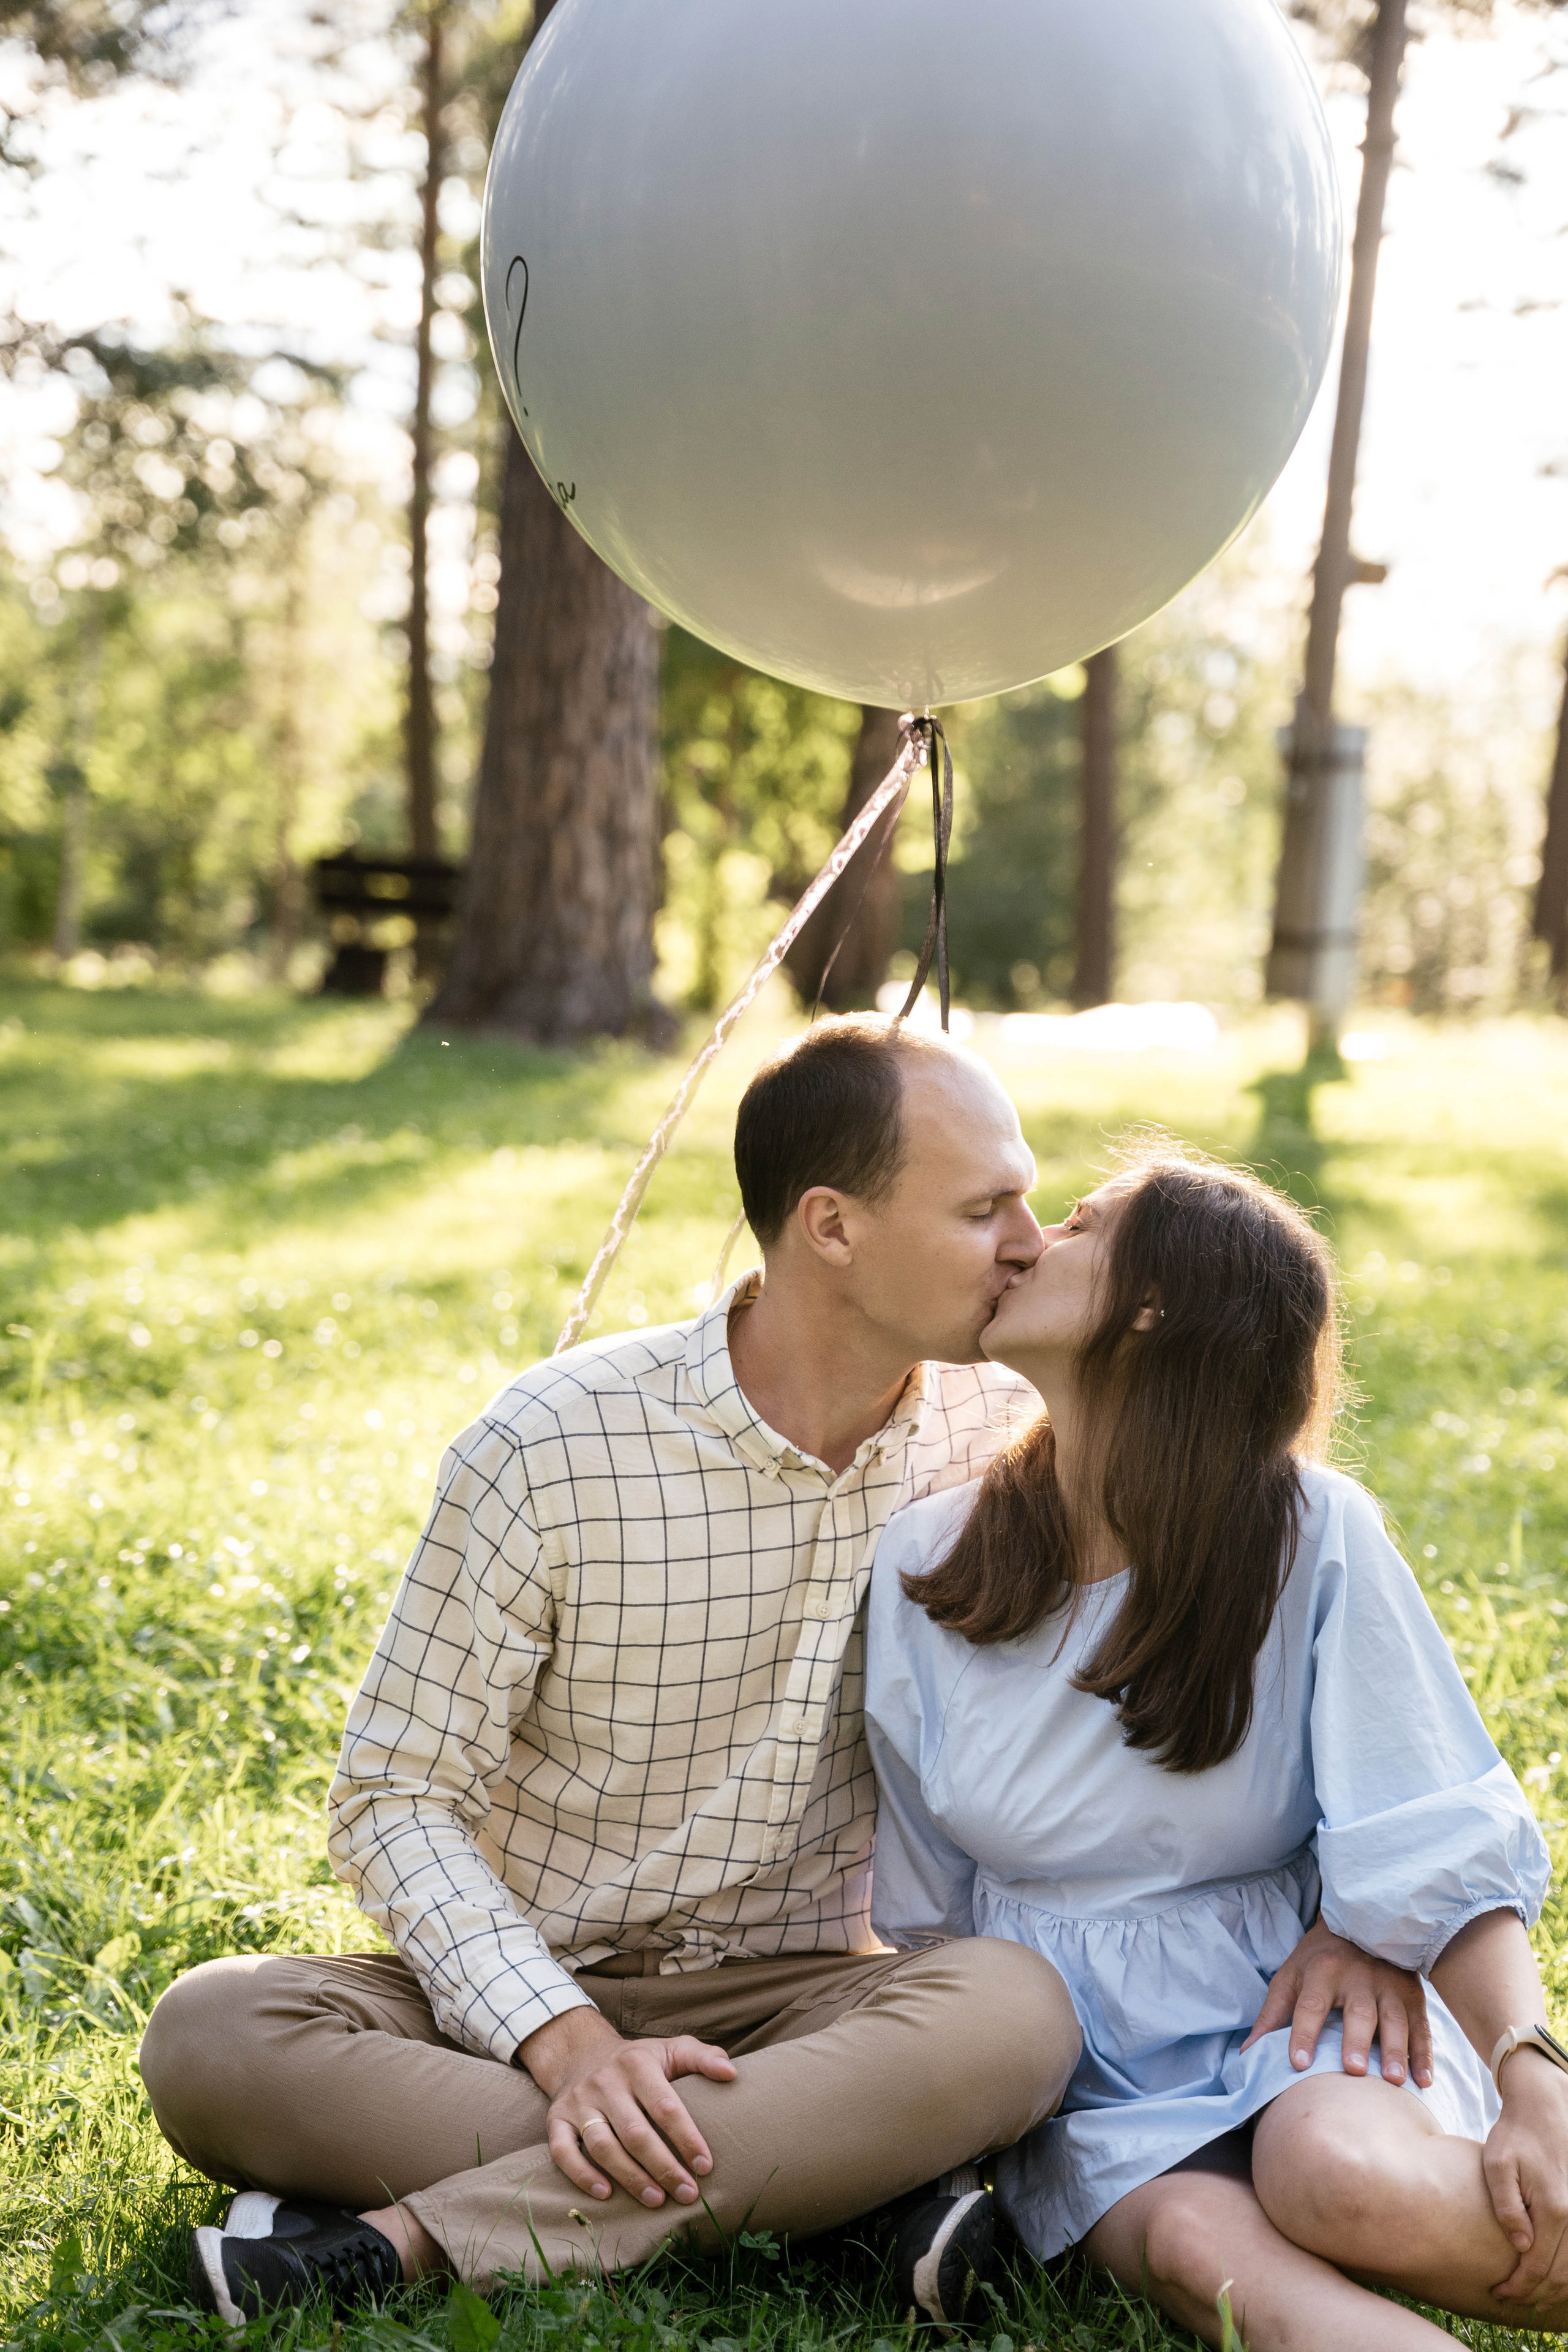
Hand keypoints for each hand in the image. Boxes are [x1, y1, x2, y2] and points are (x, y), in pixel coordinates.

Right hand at [518, 2004, 737, 2208]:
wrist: (580, 2052)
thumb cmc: (638, 2061)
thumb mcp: (671, 2049)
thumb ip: (703, 2058)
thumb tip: (732, 2073)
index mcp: (637, 2064)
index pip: (666, 2106)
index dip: (687, 2138)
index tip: (706, 2167)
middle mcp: (605, 2082)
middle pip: (635, 2132)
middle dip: (664, 2167)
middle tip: (688, 2193)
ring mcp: (578, 2101)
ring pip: (602, 2146)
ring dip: (630, 2177)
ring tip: (657, 2200)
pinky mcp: (556, 2119)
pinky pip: (563, 2151)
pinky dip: (582, 2175)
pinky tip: (605, 2194)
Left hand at [1241, 1917, 1432, 2086]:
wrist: (1359, 1920)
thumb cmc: (1318, 1959)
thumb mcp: (1290, 1977)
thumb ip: (1272, 2015)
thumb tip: (1248, 2054)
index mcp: (1322, 1971)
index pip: (1310, 2004)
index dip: (1303, 2033)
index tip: (1298, 2063)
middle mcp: (1357, 1976)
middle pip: (1357, 2011)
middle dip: (1356, 2040)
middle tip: (1355, 2070)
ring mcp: (1388, 1985)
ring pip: (1393, 2019)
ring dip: (1395, 2050)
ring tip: (1394, 2081)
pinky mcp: (1413, 1995)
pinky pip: (1421, 2026)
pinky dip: (1424, 2054)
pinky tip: (1424, 2080)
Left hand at [1486, 2050, 1567, 2304]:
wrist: (1544, 2107)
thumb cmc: (1514, 2134)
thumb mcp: (1497, 2163)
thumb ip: (1507, 2205)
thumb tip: (1520, 2245)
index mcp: (1553, 2209)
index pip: (1538, 2267)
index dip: (1519, 2287)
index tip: (1498, 2292)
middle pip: (1560, 2274)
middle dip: (1535, 2293)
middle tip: (1509, 2297)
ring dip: (1554, 2287)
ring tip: (1528, 2292)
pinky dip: (1567, 2269)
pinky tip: (1550, 2273)